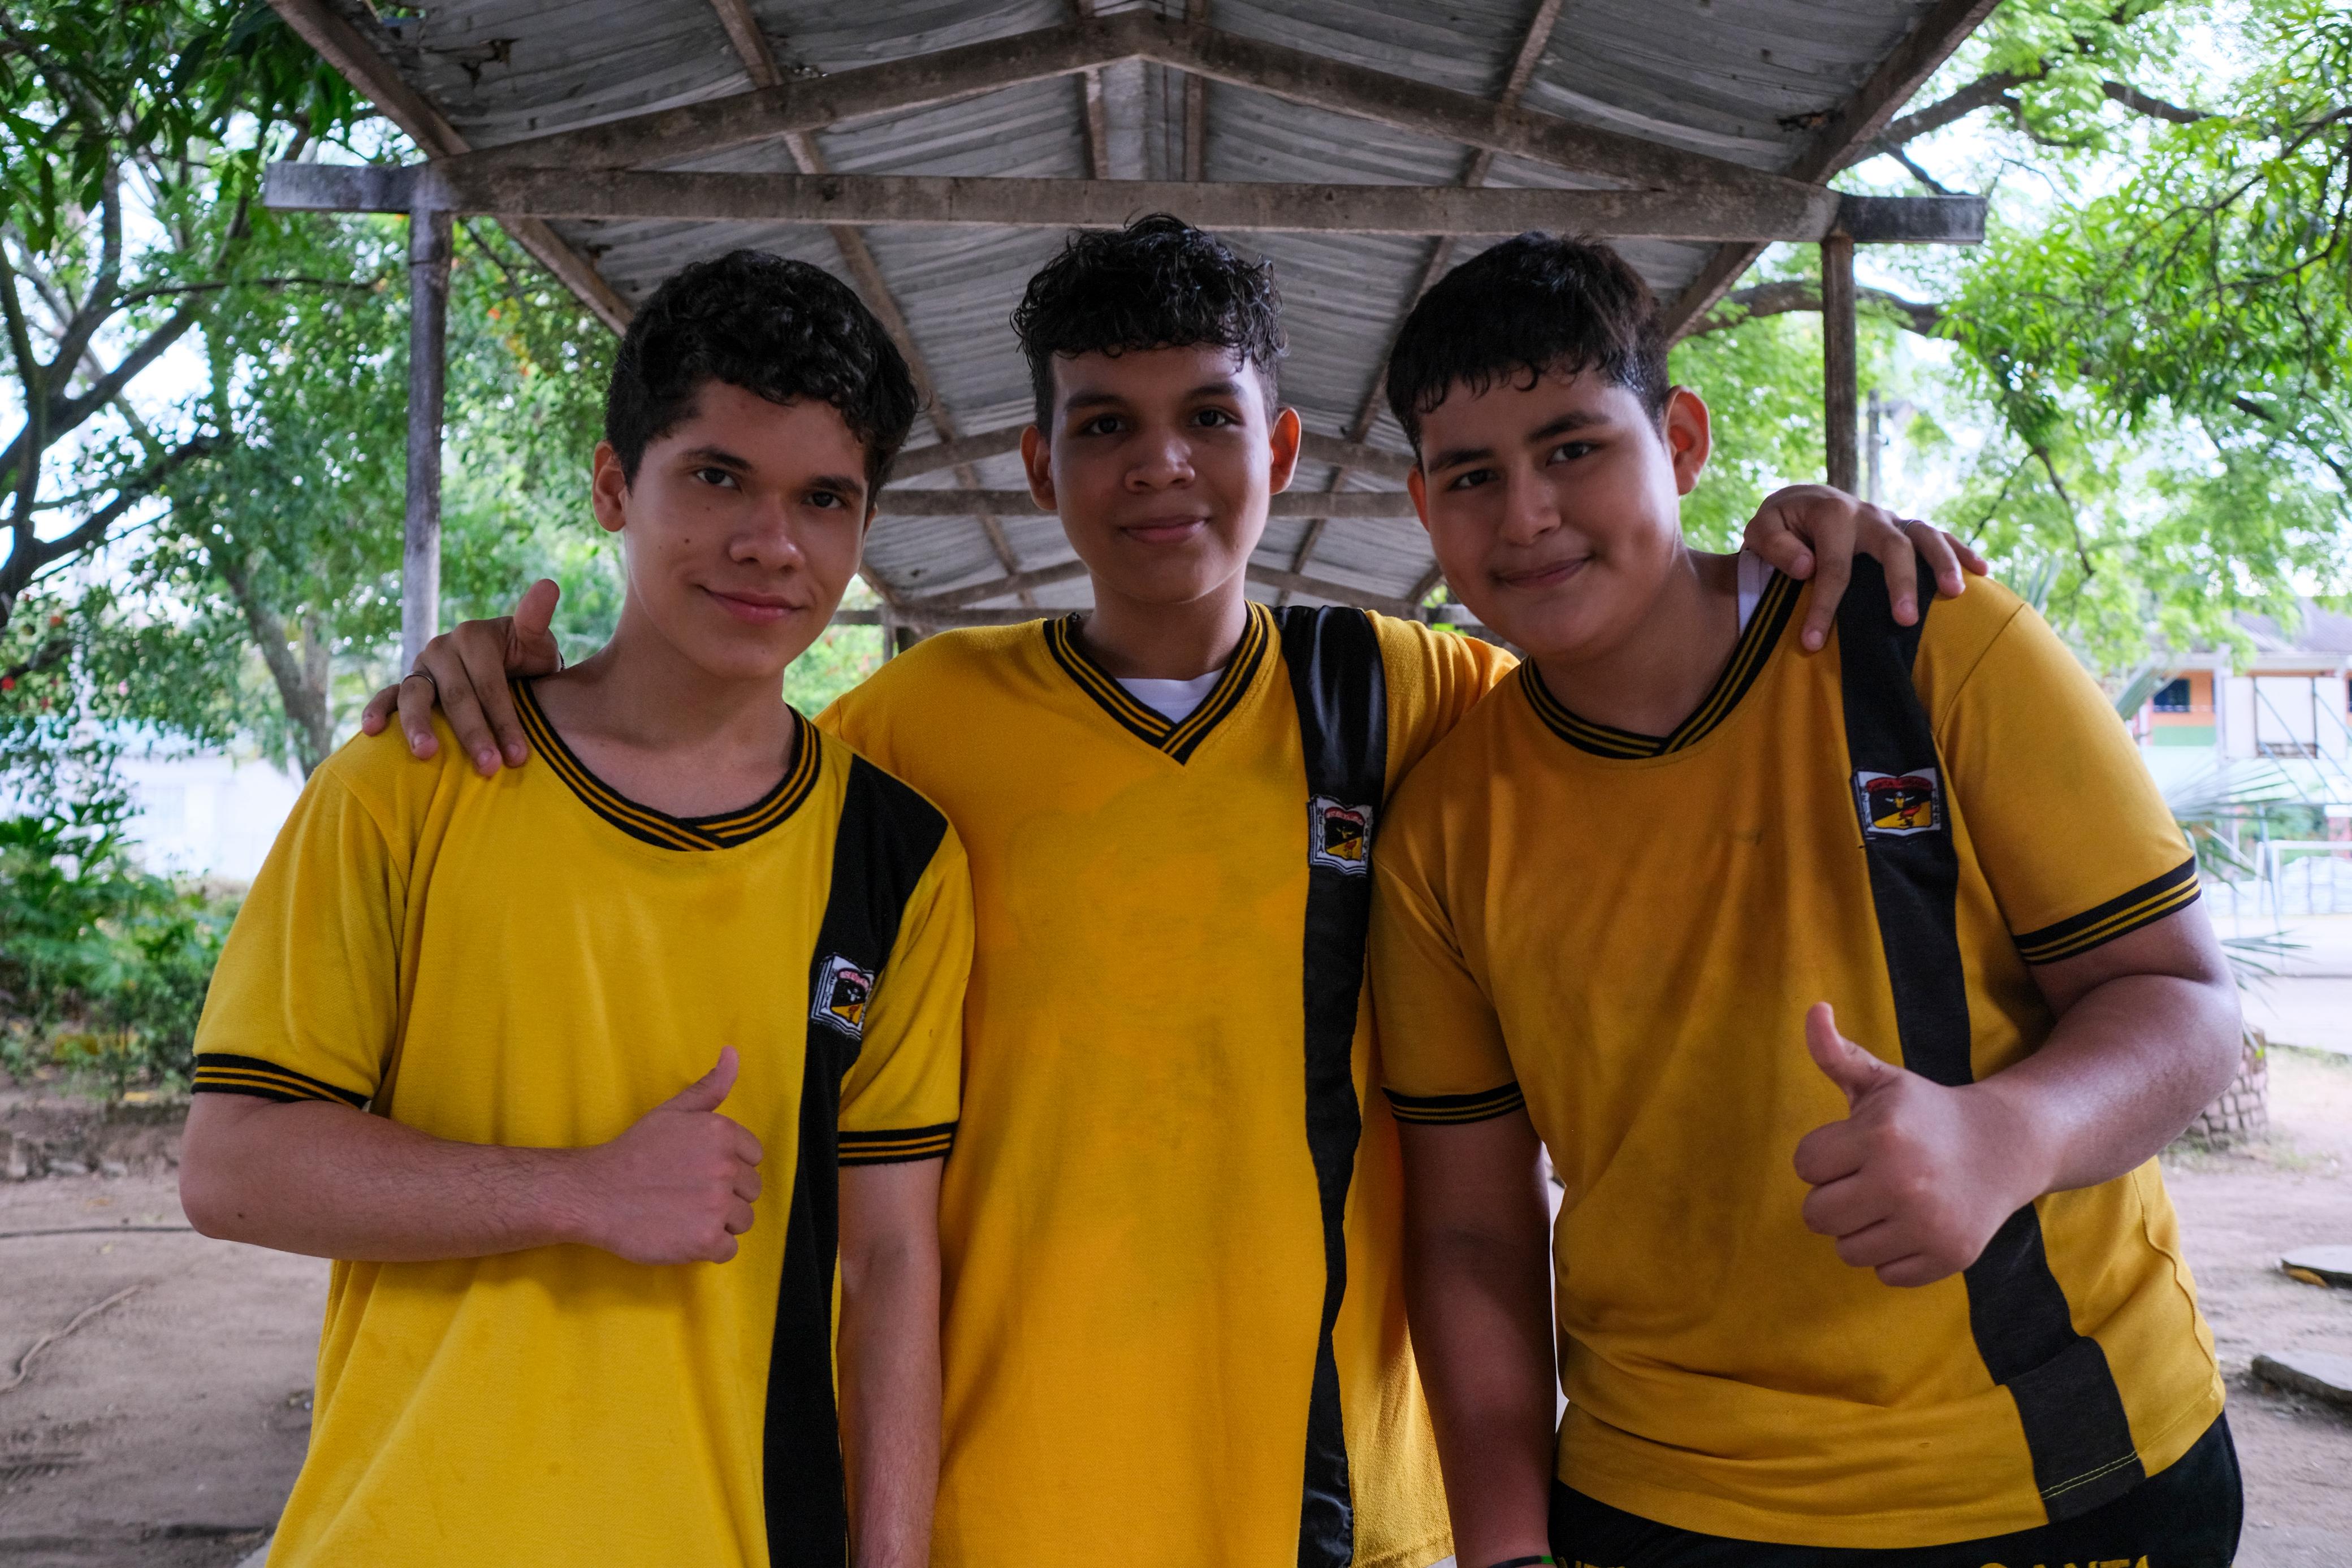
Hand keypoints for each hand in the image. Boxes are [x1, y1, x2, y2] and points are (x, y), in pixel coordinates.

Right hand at [358, 578, 564, 775]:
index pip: (489, 683)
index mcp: (473, 636)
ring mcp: (421, 667)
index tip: (518, 756)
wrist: (510, 669)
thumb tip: (549, 584)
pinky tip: (371, 730)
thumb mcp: (536, 642)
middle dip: (473, 734)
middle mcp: (441, 648)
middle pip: (456, 695)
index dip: (504, 720)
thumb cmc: (527, 661)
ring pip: (416, 696)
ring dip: (419, 726)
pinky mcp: (408, 685)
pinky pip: (388, 696)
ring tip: (427, 754)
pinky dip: (376, 710)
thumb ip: (536, 619)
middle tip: (488, 768)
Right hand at [573, 1047, 764, 1264]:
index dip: (728, 1167)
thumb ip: (710, 1086)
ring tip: (684, 1213)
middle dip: (726, 1195)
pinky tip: (682, 1234)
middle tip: (688, 1194)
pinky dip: (709, 1248)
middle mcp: (725, 1168)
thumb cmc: (634, 1151)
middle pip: (750, 1191)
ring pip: (742, 1221)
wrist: (595, 1193)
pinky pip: (728, 1250)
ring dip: (719, 1222)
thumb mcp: (673, 1111)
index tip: (699, 1170)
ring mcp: (716, 1206)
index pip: (753, 1158)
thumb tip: (732, 1052)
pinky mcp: (704, 1240)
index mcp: (722, 1133)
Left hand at [1740, 486, 1989, 652]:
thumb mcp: (1761, 529)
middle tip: (1904, 620)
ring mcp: (1890, 519)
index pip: (1832, 566)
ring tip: (1955, 594)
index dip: (1824, 606)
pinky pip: (1937, 536)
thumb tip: (1808, 567)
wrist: (1802, 500)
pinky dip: (1960, 551)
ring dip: (1943, 563)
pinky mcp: (1904, 527)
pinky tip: (1982, 571)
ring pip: (1924, 535)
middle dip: (1900, 583)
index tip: (1812, 642)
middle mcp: (1867, 513)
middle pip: (1892, 546)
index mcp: (1830, 514)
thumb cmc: (1780, 524)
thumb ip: (1776, 546)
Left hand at [1791, 1004, 2044, 1287]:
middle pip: (1816, 1215)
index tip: (1854, 1147)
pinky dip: (1893, 1255)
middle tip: (1868, 1178)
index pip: (1805, 1164)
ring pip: (1846, 1250)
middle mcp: (1903, 1182)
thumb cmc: (1927, 1113)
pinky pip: (1883, 1274)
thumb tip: (1814, 1009)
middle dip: (1835, 1196)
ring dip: (1860, 1229)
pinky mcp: (1948, 1256)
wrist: (2005, 1146)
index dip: (1824, 1156)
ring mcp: (1928, 1224)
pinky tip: (1915, 1224)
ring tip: (1890, 1201)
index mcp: (1880, 1134)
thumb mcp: (1883, 1080)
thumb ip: (1836, 1053)